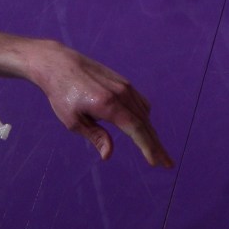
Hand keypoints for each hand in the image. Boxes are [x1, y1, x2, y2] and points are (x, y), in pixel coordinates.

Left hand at [18, 39, 172, 167]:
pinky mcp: (124, 83)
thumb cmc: (62, 95)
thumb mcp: (73, 120)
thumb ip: (96, 136)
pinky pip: (141, 103)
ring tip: (157, 150)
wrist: (61, 64)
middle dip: (157, 145)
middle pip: (145, 124)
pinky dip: (145, 119)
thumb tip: (109, 155)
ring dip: (152, 133)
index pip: (136, 129)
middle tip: (168, 163)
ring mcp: (126, 86)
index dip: (147, 148)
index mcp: (109, 105)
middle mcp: (123, 94)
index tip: (156, 162)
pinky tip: (143, 128)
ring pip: (145, 114)